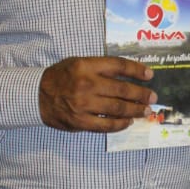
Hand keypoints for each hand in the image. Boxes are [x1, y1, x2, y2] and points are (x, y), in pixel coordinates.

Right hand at [39, 57, 155, 131]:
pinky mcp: (81, 121)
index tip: (150, 75)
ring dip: (136, 110)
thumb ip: (100, 67)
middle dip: (142, 94)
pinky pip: (107, 124)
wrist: (36, 95)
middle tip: (153, 97)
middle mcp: (87, 84)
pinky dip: (120, 124)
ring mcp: (84, 104)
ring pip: (118, 109)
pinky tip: (128, 122)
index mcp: (86, 66)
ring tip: (145, 110)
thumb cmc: (61, 77)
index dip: (137, 70)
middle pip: (123, 89)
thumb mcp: (78, 63)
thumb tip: (129, 75)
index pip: (118, 66)